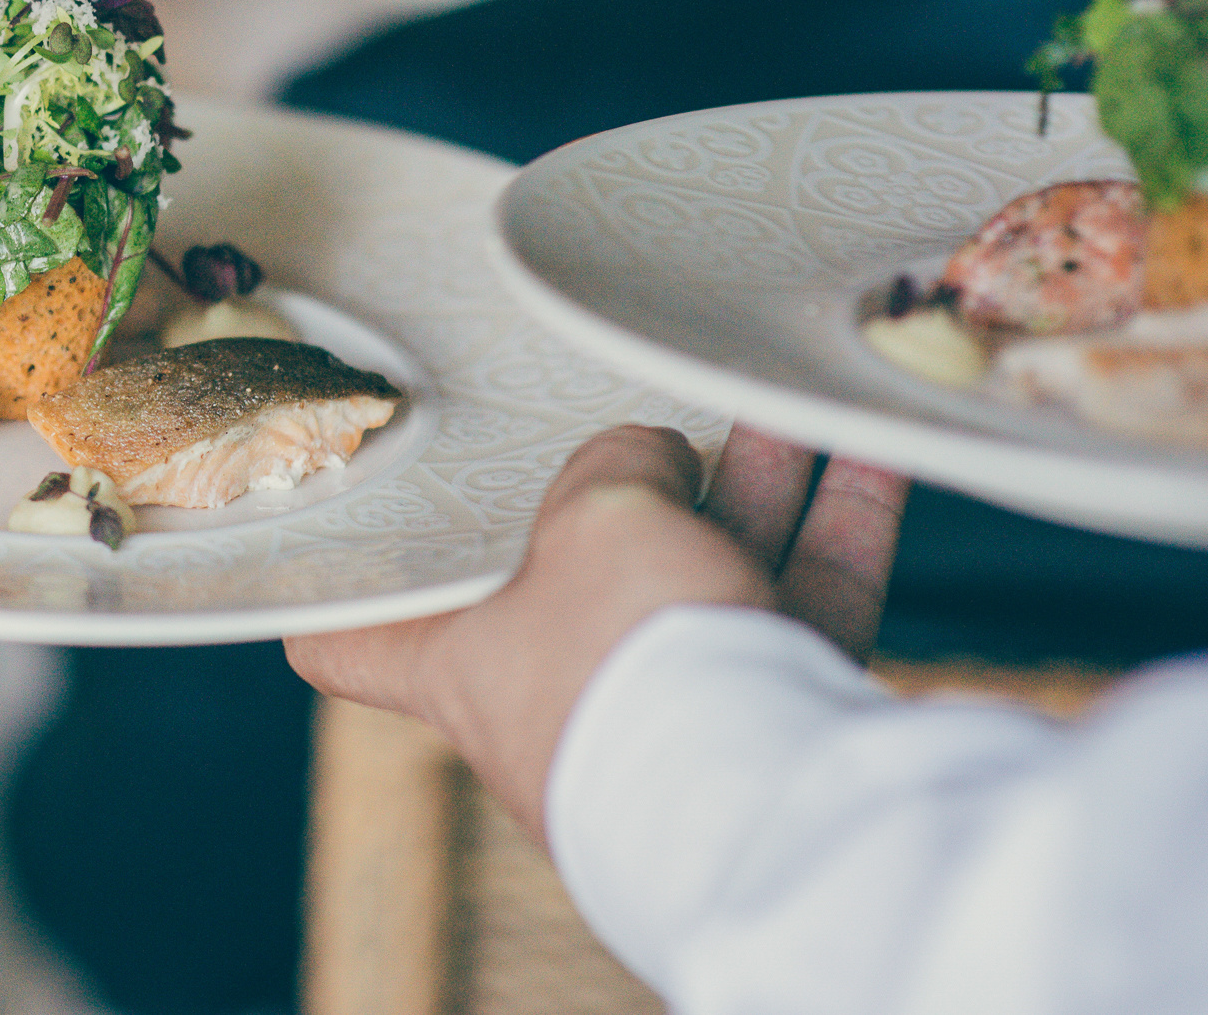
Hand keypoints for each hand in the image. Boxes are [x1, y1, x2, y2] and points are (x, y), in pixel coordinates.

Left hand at [286, 425, 905, 843]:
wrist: (773, 807)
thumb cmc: (635, 663)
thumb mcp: (595, 521)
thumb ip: (615, 468)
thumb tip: (656, 457)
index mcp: (458, 666)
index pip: (351, 642)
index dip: (339, 590)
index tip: (347, 525)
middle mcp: (553, 695)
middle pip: (574, 575)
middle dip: (633, 489)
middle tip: (659, 413)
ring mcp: (665, 715)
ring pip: (702, 576)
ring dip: (748, 485)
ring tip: (774, 399)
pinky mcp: (771, 724)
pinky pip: (798, 609)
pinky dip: (834, 527)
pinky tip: (868, 448)